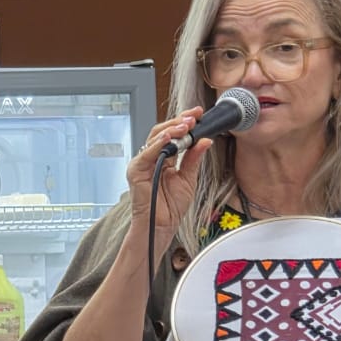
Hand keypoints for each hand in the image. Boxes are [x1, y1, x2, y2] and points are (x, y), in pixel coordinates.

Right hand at [127, 108, 211, 228]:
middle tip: (194, 117)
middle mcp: (152, 158)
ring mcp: (143, 163)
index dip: (185, 122)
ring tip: (186, 125)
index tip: (198, 114)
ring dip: (172, 129)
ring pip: (155, 138)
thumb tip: (205, 140)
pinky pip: (147, 154)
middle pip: (163, 131)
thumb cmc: (171, 207)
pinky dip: (158, 144)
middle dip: (179, 122)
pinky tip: (169, 137)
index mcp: (164, 158)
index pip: (173, 134)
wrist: (162, 226)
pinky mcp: (136, 171)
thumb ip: (194, 158)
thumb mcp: (188, 178)